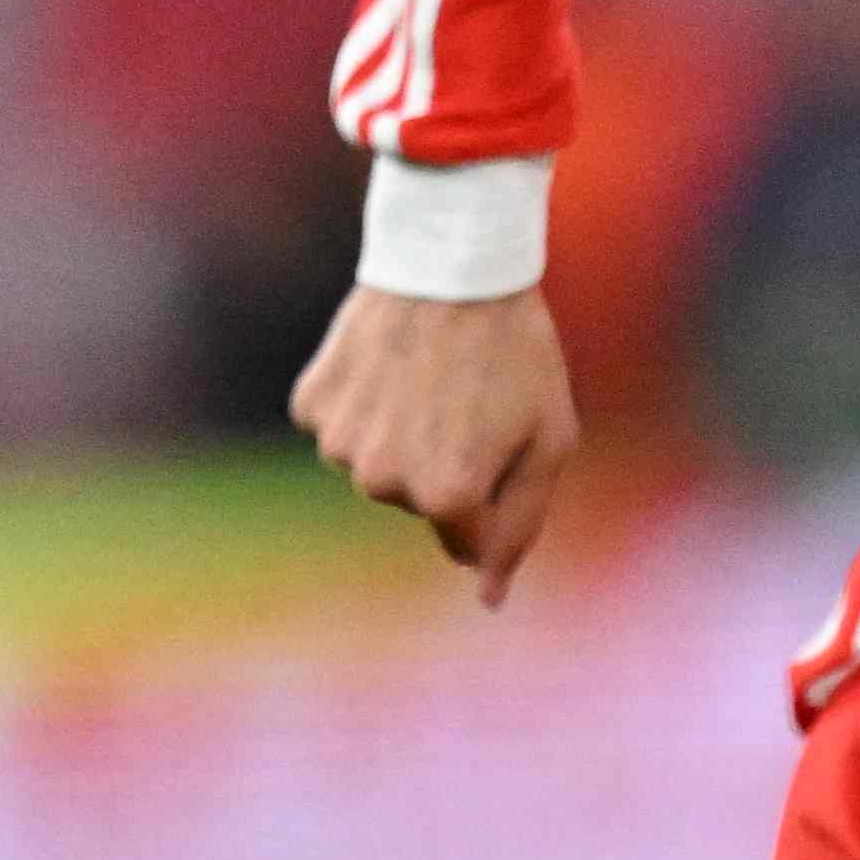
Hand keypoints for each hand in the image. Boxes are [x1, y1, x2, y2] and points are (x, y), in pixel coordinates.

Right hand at [290, 283, 579, 609]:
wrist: (454, 261)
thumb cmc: (518, 354)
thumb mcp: (549, 441)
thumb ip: (521, 527)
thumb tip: (488, 598)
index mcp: (449, 495)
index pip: (467, 541)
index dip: (491, 491)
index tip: (500, 439)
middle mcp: (384, 481)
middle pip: (418, 503)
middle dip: (446, 465)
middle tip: (468, 399)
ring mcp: (340, 443)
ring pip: (376, 467)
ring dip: (402, 435)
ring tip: (430, 378)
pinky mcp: (310, 404)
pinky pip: (340, 428)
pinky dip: (364, 404)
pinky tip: (391, 364)